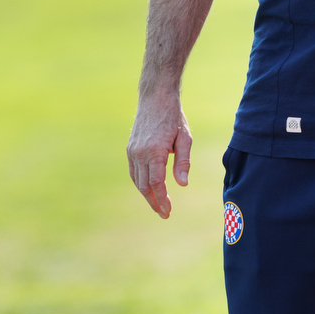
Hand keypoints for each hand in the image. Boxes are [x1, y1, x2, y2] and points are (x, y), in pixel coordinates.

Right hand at [126, 91, 191, 218]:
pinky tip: (149, 189)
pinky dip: (140, 183)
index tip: (168, 211)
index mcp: (155, 151)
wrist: (155, 99)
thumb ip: (183, 162)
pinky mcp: (129, 149)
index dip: (161, 199)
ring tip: (158, 205)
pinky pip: (133, 171)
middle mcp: (140, 153)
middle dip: (154, 202)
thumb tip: (182, 184)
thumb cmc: (174, 118)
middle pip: (144, 186)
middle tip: (165, 213)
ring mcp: (132, 151)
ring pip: (137, 180)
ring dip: (146, 195)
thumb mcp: (185, 138)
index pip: (156, 183)